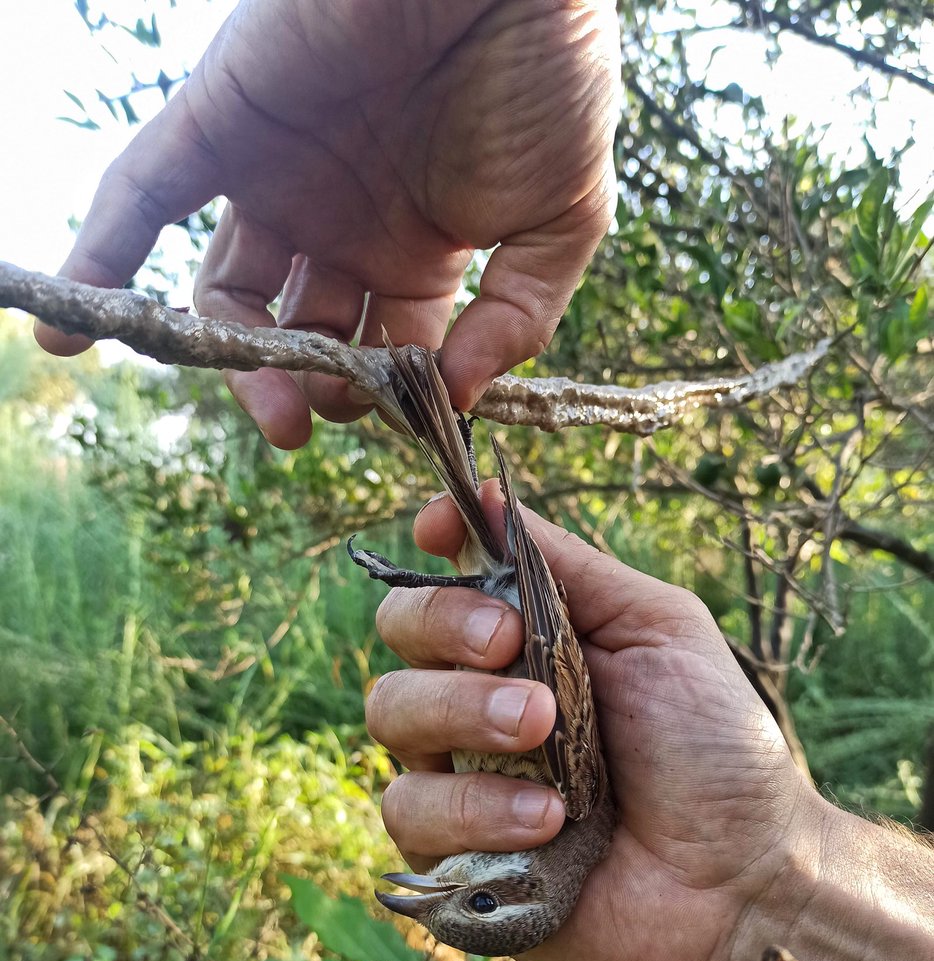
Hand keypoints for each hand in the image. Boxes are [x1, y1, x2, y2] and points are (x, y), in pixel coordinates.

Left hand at [35, 0, 620, 447]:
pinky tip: (73, 334)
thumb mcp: (565, 214)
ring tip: (268, 407)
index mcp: (415, 251)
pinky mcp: (223, 121)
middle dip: (306, 390)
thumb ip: (524, 311)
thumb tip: (466, 397)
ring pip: (227, 293)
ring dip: (229, 360)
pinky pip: (141, 193)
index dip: (387, 395)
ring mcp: (277, 177)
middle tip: (308, 423)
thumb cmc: (548, 71)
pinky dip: (103, 254)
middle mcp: (340, 226)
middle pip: (300, 337)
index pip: (382, 350)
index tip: (406, 418)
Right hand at [367, 485, 819, 960]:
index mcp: (522, 648)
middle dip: (443, 626)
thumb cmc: (711, 746)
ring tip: (544, 737)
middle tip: (509, 647)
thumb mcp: (656, 628)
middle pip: (396, 637)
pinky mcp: (450, 858)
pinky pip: (409, 811)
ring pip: (388, 716)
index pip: (441, 583)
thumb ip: (569, 565)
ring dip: (464, 716)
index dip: (432, 555)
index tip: (442, 532)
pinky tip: (548, 823)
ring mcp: (459, 779)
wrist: (742, 877)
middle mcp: (477, 705)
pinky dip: (474, 808)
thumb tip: (483, 492)